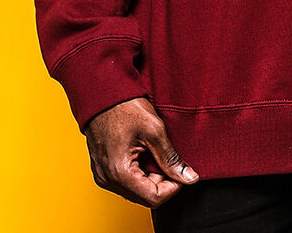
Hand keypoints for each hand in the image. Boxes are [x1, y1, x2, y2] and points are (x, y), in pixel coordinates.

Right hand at [83, 96, 199, 207]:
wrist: (103, 93)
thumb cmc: (125, 107)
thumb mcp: (154, 130)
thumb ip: (171, 158)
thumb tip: (189, 177)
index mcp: (120, 172)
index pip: (154, 198)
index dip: (174, 187)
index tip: (182, 172)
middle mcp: (108, 179)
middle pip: (144, 196)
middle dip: (162, 181)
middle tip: (169, 157)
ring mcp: (103, 175)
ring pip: (136, 190)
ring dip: (151, 176)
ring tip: (155, 151)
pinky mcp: (102, 169)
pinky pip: (125, 181)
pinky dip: (139, 172)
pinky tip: (144, 152)